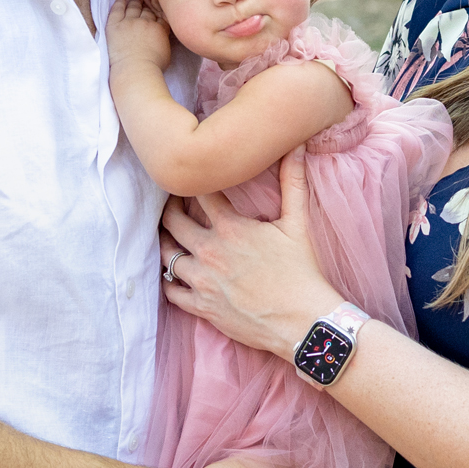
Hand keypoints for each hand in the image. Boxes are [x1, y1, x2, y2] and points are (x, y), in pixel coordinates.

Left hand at [107, 0, 172, 73]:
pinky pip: (117, 9)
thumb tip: (162, 34)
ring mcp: (129, 22)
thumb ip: (164, 39)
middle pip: (146, 10)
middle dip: (146, 6)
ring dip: (135, 2)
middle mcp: (145, 22)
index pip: (159, 16)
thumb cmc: (153, 67)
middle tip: (144, 2)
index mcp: (159, 28)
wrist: (136, 70)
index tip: (155, 11)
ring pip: (133, 7)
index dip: (157, 12)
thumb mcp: (166, 52)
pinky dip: (120, 2)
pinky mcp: (115, 25)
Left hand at [160, 149, 341, 359]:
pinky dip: (169, 282)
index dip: (192, 182)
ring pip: (166, 256)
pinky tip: (174, 275)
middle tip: (171, 206)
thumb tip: (298, 146)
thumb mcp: (298, 224)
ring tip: (168, 238)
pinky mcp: (202, 308)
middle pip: (172, 222)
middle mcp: (210, 251)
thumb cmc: (302, 272)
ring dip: (165, 244)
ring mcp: (202, 281)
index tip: (189, 177)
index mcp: (231, 228)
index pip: (199, 194)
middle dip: (169, 210)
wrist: (303, 321)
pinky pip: (171, 292)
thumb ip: (293, 183)